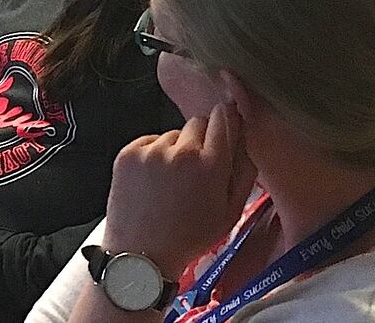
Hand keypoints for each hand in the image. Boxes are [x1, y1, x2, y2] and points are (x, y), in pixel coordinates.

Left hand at [100, 102, 256, 276]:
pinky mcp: (128, 154)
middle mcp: (181, 153)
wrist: (141, 255)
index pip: (224, 118)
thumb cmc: (188, 238)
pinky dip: (153, 154)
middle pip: (198, 122)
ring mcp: (151, 151)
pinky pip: (149, 141)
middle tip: (197, 167)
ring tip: (172, 182)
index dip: (227, 119)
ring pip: (173, 134)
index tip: (226, 121)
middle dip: (201, 139)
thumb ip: (244, 171)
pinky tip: (154, 182)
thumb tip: (246, 139)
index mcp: (211, 166)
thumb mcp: (231, 212)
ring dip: (176, 149)